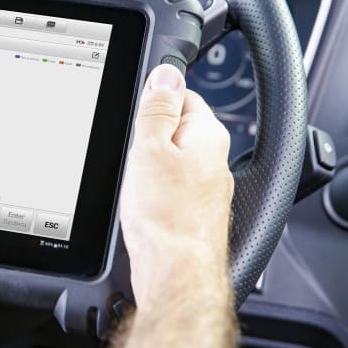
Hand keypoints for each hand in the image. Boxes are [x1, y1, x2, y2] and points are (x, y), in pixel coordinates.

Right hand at [119, 64, 233, 311]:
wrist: (175, 274)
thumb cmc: (167, 216)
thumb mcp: (150, 149)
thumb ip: (158, 109)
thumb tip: (167, 73)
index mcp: (208, 136)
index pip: (183, 96)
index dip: (154, 103)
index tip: (136, 117)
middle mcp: (214, 161)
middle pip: (175, 131)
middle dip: (149, 139)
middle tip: (133, 157)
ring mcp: (206, 190)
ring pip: (170, 163)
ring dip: (150, 170)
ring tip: (137, 186)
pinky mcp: (194, 214)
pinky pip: (170, 191)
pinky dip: (154, 194)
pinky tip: (142, 207)